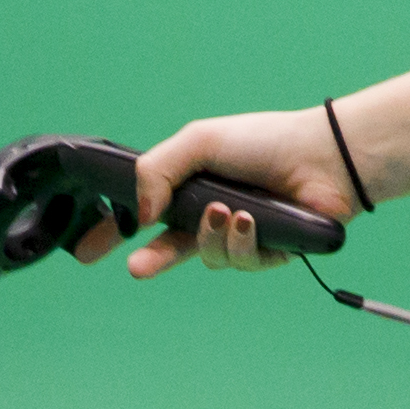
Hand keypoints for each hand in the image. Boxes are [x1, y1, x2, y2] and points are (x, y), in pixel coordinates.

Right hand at [102, 107, 357, 277]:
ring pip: (206, 255)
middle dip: (151, 259)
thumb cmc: (262, 141)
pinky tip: (249, 220)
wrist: (321, 157)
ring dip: (210, 235)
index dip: (115, 232)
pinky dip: (240, 240)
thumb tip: (142, 212)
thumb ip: (158, 169)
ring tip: (225, 211)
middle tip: (135, 267)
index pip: (144, 213)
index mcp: (191, 186)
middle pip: (169, 247)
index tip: (88, 251)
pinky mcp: (267, 253)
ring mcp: (239, 235)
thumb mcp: (198, 141)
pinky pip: (240, 260)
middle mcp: (212, 213)